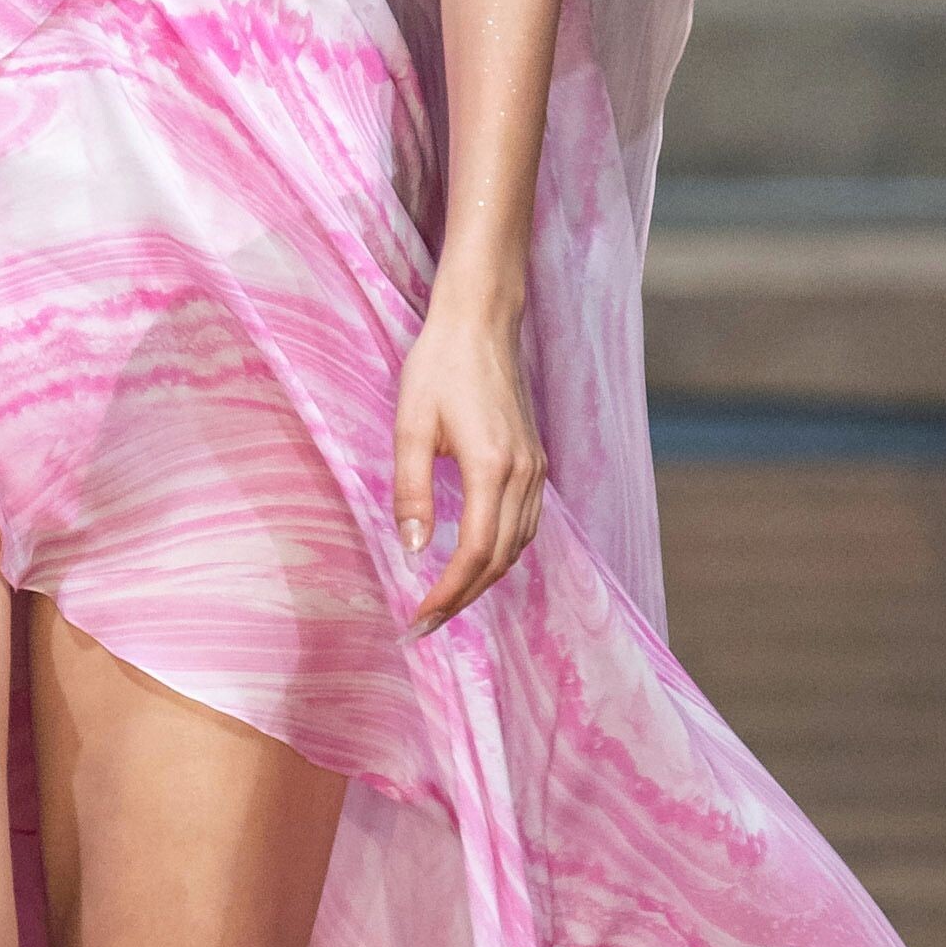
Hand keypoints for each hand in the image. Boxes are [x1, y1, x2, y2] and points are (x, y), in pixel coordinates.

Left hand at [393, 297, 544, 635]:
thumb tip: (414, 551)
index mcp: (491, 466)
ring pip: (518, 546)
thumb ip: (411, 491)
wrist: (480, 322)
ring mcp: (535, 468)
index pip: (476, 552)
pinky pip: (527, 524)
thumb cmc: (438, 366)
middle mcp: (523, 473)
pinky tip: (475, 561)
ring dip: (484, 580)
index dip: (449, 593)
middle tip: (424, 625)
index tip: (419, 619)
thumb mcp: (410, 426)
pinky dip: (502, 553)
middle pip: (500, 559)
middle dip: (463, 598)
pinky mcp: (535, 461)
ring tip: (444, 602)